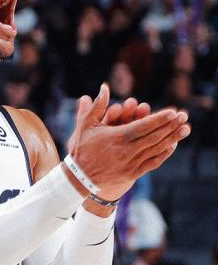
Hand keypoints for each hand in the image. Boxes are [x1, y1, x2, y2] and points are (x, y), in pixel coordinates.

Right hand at [68, 84, 189, 199]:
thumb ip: (97, 106)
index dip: (159, 119)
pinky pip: (152, 162)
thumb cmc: (82, 148)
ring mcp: (131, 163)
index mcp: (116, 137)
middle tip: (184, 116)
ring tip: (185, 129)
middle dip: (170, 126)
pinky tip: (172, 145)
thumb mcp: (86, 125)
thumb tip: (104, 87)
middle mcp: (126, 151)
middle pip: (154, 137)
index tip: (172, 112)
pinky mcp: (132, 173)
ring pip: (156, 149)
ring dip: (172, 138)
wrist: (79, 177)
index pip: (143, 126)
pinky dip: (164, 153)